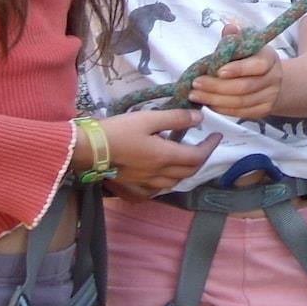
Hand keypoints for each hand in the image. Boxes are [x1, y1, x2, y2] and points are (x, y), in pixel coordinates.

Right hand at [98, 109, 218, 194]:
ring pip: (175, 181)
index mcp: (165, 157)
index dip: (210, 147)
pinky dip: (169, 179)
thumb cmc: (118, 131)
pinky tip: (164, 171)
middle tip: (205, 144)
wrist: (88, 150)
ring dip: (186, 170)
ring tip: (186, 155)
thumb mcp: (148, 118)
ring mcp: (146, 182)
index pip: (197, 156)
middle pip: (189, 171)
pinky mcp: (135, 184)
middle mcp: (159, 174)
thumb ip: (175, 118)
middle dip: (201, 158)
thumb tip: (199, 118)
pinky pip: (159, 187)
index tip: (217, 135)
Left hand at [185, 23, 281, 118]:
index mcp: (269, 58)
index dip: (237, 69)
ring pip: (240, 102)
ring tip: (195, 95)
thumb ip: (235, 39)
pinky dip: (222, 109)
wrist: (271, 79)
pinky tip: (208, 103)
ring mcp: (270, 97)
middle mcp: (274, 78)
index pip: (257, 66)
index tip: (217, 70)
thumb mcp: (246, 44)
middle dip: (216, 87)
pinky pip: (240, 112)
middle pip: (244, 87)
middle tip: (195, 84)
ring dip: (215, 99)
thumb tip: (228, 28)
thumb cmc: (251, 58)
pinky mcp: (263, 110)